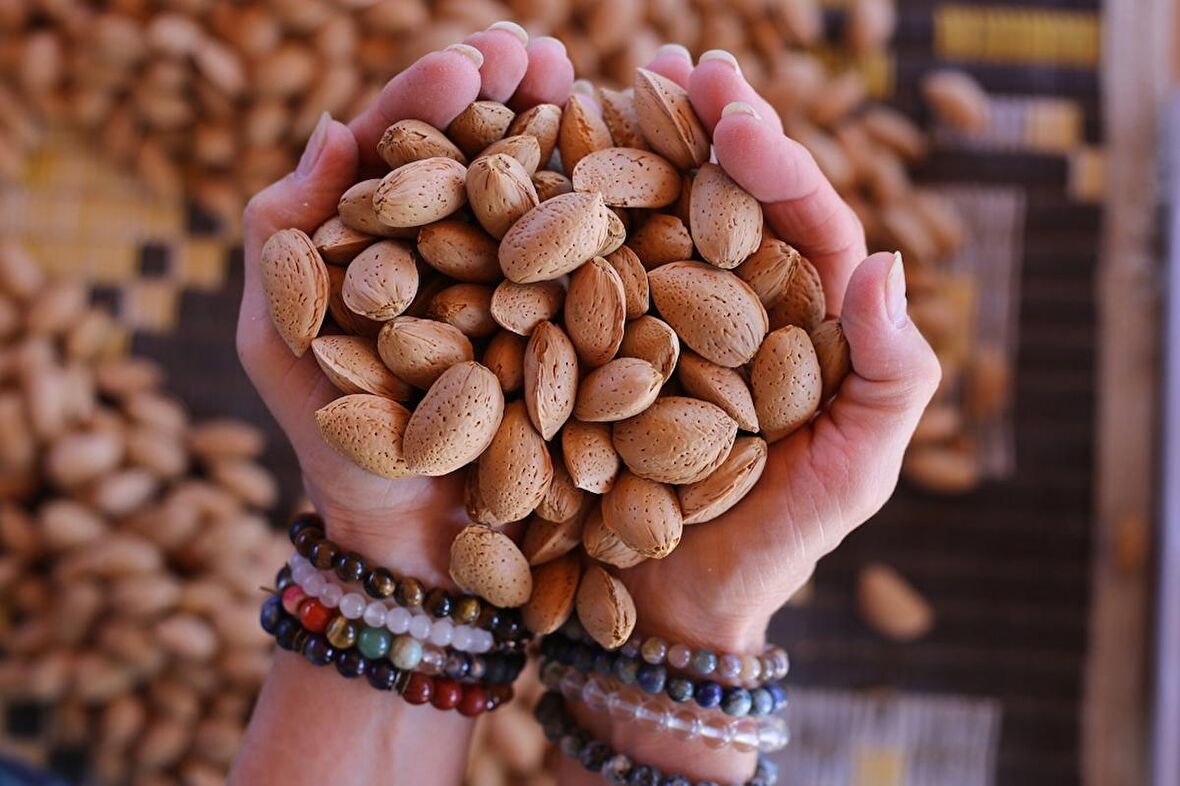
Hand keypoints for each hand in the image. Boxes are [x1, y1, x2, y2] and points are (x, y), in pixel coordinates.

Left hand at [236, 27, 574, 581]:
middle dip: (504, 92)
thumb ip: (285, 239)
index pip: (402, 149)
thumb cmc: (339, 453)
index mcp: (383, 245)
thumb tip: (335, 125)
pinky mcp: (572, 331)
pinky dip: (605, 207)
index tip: (469, 65)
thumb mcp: (280, 343)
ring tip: (578, 77)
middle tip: (535, 50)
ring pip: (535, 192)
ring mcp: (517, 288)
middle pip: (476, 153)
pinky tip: (627, 158)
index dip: (431, 97)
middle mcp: (454, 254)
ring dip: (557, 126)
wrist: (419, 548)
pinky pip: (589, 262)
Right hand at [561, 47, 940, 784]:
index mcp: (804, 325)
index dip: (777, 161)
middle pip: (727, 202)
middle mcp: (732, 309)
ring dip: (642, 148)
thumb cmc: (774, 548)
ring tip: (622, 83)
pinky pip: (586, 277)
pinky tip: (556, 166)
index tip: (738, 116)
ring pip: (656, 220)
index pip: (802, 222)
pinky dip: (574, 218)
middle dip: (710, 127)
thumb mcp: (856, 471)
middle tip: (684, 64)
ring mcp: (659, 324)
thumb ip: (890, 373)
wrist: (669, 614)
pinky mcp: (595, 350)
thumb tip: (886, 260)